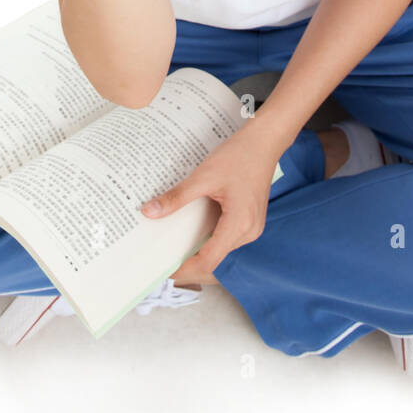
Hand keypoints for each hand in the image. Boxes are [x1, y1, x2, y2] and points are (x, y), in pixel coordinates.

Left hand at [139, 125, 282, 285]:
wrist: (263, 142)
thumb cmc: (239, 156)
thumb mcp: (203, 177)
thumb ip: (177, 198)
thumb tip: (149, 212)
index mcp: (239, 224)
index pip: (208, 261)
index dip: (184, 270)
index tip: (164, 271)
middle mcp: (248, 232)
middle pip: (214, 259)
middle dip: (188, 261)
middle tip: (163, 259)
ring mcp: (251, 228)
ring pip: (220, 249)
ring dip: (199, 250)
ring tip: (174, 245)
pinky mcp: (249, 221)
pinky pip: (226, 238)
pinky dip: (209, 238)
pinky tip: (192, 230)